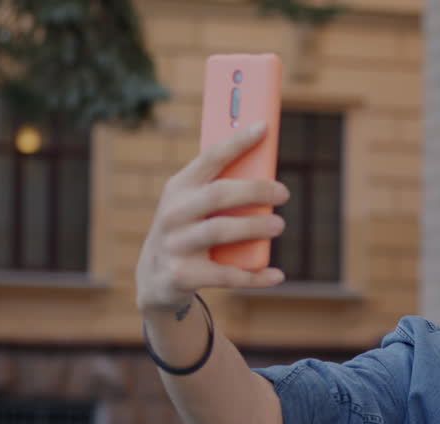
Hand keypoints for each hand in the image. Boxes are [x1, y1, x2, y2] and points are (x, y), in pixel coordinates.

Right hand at [135, 122, 289, 312]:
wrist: (155, 279)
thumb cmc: (188, 231)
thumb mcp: (194, 206)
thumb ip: (221, 189)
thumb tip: (267, 174)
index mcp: (179, 187)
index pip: (210, 158)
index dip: (237, 142)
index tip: (264, 128)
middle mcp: (173, 213)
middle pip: (218, 194)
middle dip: (254, 190)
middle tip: (283, 193)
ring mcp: (176, 245)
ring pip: (221, 231)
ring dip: (254, 227)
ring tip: (279, 225)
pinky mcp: (182, 275)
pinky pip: (226, 275)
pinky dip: (255, 276)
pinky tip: (276, 274)